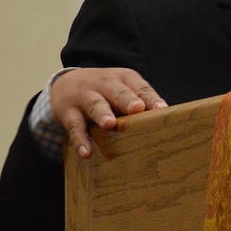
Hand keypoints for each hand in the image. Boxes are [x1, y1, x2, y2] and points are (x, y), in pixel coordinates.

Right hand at [51, 68, 167, 158]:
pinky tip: (86, 153)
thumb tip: (166, 121)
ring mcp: (84, 96)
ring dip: (103, 114)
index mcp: (123, 78)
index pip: (139, 87)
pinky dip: (80, 140)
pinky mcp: (68, 112)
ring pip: (95, 104)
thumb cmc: (105, 91)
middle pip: (117, 91)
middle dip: (127, 100)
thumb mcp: (123, 89)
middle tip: (137, 109)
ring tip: (110, 124)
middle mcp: (104, 84)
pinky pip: (74, 126)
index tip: (162, 109)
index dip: (150, 98)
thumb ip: (141, 101)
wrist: (64, 83)